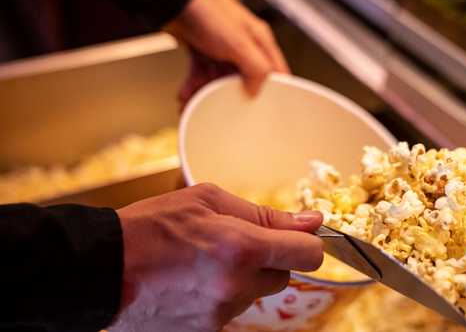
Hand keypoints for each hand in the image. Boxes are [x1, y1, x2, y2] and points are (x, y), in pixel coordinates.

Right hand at [109, 183, 322, 331]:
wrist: (100, 269)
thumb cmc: (150, 226)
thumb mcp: (207, 201)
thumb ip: (264, 214)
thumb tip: (310, 221)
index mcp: (242, 247)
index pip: (308, 254)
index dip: (307, 242)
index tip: (297, 236)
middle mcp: (236, 286)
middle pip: (282, 276)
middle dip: (268, 259)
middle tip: (232, 244)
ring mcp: (220, 315)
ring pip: (254, 293)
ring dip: (241, 278)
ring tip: (202, 263)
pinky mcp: (205, 331)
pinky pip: (230, 310)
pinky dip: (220, 296)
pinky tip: (192, 283)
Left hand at [167, 0, 289, 103]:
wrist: (173, 3)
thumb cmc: (208, 13)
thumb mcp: (239, 44)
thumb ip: (255, 68)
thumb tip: (256, 92)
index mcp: (260, 41)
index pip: (275, 71)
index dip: (272, 90)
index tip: (264, 107)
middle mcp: (243, 46)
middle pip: (243, 80)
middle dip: (228, 95)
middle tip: (220, 106)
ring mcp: (223, 50)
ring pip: (219, 80)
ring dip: (205, 93)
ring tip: (194, 101)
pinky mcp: (204, 52)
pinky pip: (202, 75)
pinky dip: (193, 86)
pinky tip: (186, 94)